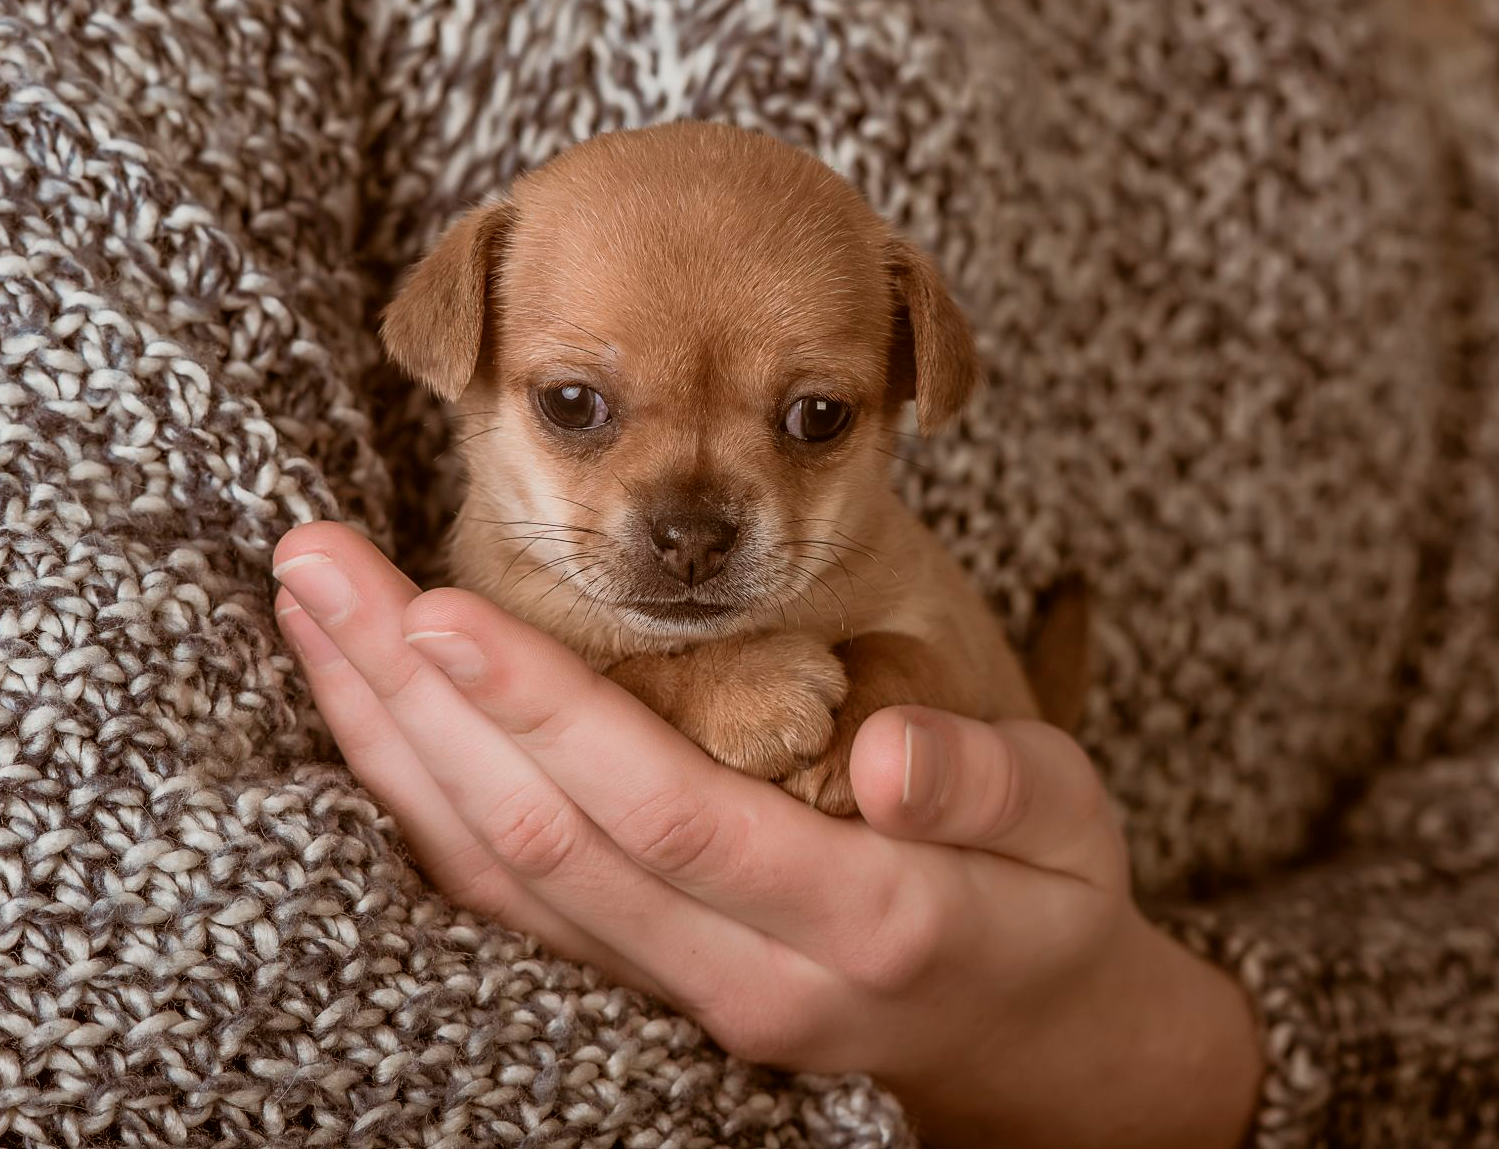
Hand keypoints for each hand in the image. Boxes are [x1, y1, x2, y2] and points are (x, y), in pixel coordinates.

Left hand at [271, 522, 1261, 1147]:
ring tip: (317, 621)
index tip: (441, 605)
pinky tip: (375, 722)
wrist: (1028, 1041)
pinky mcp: (649, 982)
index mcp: (856, 921)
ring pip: (499, 881)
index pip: (665, 812)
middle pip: (542, 843)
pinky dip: (423, 806)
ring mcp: (681, 995)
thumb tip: (881, 749)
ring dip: (392, 746)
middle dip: (417, 702)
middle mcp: (742, 976)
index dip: (546, 712)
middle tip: (317, 569)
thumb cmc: (1047, 901)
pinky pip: (510, 905)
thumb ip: (984, 782)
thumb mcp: (1069, 825)